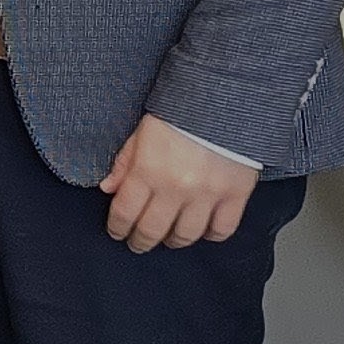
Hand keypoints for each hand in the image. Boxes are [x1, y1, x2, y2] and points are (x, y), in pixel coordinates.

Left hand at [101, 114, 261, 253]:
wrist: (224, 100)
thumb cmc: (180, 113)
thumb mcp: (141, 133)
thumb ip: (124, 163)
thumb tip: (108, 189)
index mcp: (147, 171)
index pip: (125, 213)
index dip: (118, 228)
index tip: (117, 232)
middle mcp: (175, 188)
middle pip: (152, 230)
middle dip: (141, 241)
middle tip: (138, 243)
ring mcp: (207, 195)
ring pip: (186, 235)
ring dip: (174, 241)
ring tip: (169, 238)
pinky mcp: (235, 196)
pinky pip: (222, 229)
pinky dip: (211, 234)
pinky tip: (204, 230)